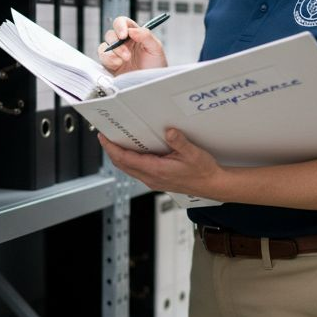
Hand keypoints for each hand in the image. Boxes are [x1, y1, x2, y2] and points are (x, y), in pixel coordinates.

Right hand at [98, 16, 167, 74]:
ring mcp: (116, 53)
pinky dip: (108, 59)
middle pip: (111, 34)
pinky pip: (103, 57)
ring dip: (114, 52)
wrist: (152, 84)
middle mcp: (123, 42)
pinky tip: (118, 64)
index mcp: (134, 34)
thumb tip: (132, 30)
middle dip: (117, 43)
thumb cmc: (156, 66)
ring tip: (124, 61)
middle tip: (127, 54)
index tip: (124, 35)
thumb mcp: (156, 49)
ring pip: (105, 45)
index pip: (123, 22)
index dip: (120, 25)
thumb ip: (146, 36)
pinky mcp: (110, 64)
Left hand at [99, 127, 224, 196]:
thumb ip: (179, 142)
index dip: (112, 148)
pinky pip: (136, 171)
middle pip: (122, 165)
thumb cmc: (203, 172)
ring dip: (119, 157)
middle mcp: (151, 178)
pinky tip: (132, 152)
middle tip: (105, 137)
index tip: (104, 139)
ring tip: (115, 143)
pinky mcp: (157, 181)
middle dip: (111, 151)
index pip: (126, 159)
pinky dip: (129, 161)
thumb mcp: (193, 153)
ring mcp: (153, 181)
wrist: (212, 185)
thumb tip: (169, 132)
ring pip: (128, 169)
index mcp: (156, 171)